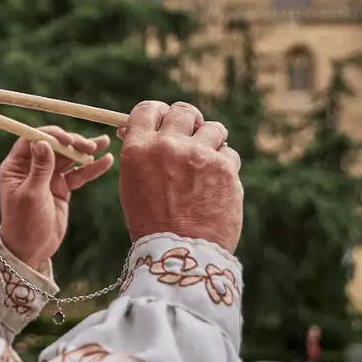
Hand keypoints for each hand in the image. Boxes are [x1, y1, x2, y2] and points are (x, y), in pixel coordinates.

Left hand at [0, 127, 112, 268]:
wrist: (31, 250)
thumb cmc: (24, 224)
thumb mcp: (31, 195)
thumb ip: (40, 169)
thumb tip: (43, 142)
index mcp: (16, 166)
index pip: (32, 140)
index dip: (51, 135)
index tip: (68, 138)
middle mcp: (31, 167)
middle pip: (54, 146)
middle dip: (72, 142)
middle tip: (88, 145)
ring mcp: (48, 176)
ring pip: (69, 158)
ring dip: (85, 150)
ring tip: (103, 142)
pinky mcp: (62, 187)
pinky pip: (78, 174)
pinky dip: (92, 168)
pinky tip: (106, 160)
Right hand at [117, 101, 242, 252]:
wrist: (180, 253)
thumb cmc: (151, 221)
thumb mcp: (131, 182)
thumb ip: (139, 152)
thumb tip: (135, 128)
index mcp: (138, 148)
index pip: (148, 109)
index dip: (158, 112)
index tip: (165, 119)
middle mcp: (168, 145)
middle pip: (184, 111)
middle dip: (189, 120)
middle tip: (191, 133)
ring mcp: (199, 155)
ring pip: (213, 128)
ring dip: (211, 140)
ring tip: (207, 159)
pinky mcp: (225, 168)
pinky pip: (229, 154)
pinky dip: (225, 165)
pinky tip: (217, 182)